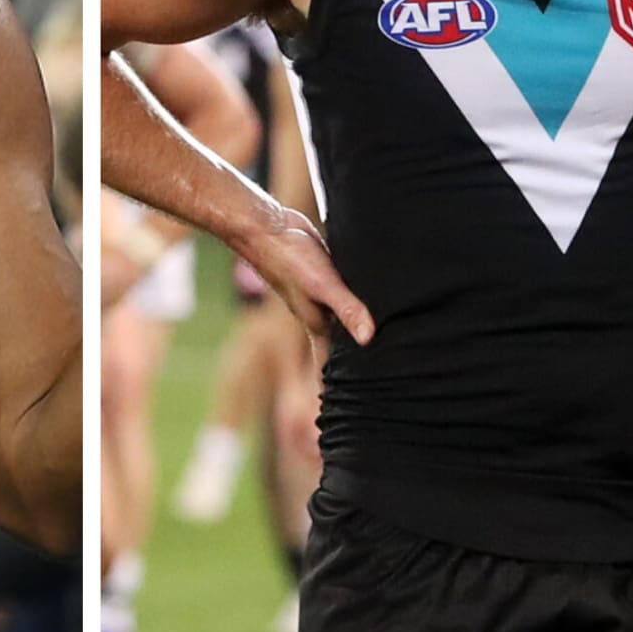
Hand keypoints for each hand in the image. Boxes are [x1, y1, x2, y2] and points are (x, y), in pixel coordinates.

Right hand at [232, 204, 372, 366]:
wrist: (263, 227)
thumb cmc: (289, 257)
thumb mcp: (323, 285)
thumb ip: (347, 310)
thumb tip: (369, 340)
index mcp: (316, 322)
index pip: (327, 362)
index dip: (334, 382)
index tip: (342, 404)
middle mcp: (316, 311)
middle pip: (336, 342)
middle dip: (347, 361)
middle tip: (366, 380)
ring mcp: (316, 292)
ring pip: (339, 317)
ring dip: (350, 330)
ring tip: (367, 344)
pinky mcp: (321, 272)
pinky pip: (340, 293)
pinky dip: (351, 302)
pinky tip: (362, 297)